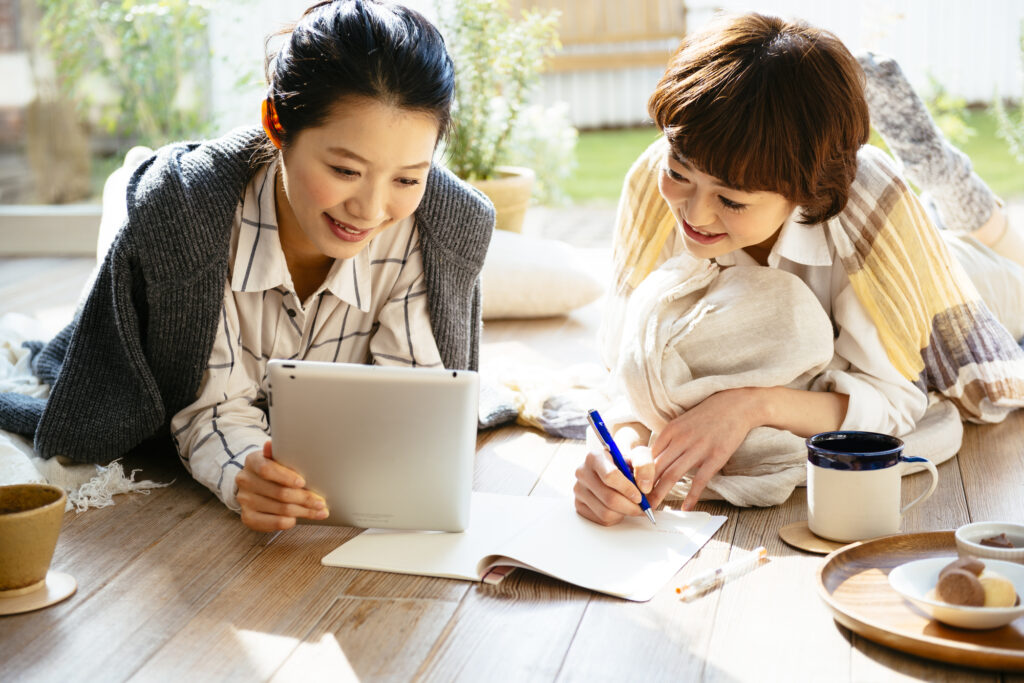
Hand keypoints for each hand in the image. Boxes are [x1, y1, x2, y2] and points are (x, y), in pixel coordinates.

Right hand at [235, 440, 327, 531]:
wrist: (256, 482)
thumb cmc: (274, 468)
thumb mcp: (277, 456)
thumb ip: (280, 452)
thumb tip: (270, 444)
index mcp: (252, 461)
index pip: (267, 469)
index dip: (286, 477)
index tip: (303, 482)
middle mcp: (245, 481)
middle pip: (278, 492)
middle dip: (304, 498)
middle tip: (321, 502)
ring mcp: (245, 500)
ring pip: (280, 509)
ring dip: (303, 512)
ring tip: (319, 511)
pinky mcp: (248, 517)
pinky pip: (272, 523)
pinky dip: (289, 521)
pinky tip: (300, 518)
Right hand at [573, 441, 653, 525]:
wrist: (615, 470)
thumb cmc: (626, 463)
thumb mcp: (638, 456)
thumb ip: (645, 466)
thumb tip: (645, 488)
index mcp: (594, 457)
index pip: (610, 476)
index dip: (627, 489)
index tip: (640, 496)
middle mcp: (582, 472)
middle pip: (609, 498)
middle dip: (630, 506)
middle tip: (643, 507)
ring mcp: (578, 490)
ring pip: (606, 512)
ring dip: (624, 513)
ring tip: (631, 505)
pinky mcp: (579, 505)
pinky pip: (601, 519)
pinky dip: (616, 517)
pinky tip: (620, 508)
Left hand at [648, 389, 758, 510]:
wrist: (736, 405)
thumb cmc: (707, 415)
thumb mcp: (682, 422)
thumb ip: (668, 440)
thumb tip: (652, 458)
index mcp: (670, 431)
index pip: (648, 457)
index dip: (638, 474)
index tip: (632, 487)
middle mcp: (681, 440)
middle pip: (656, 468)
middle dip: (644, 487)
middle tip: (637, 502)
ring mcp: (698, 448)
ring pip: (672, 475)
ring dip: (660, 493)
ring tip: (652, 507)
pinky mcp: (715, 457)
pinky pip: (700, 480)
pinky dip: (691, 495)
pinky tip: (685, 507)